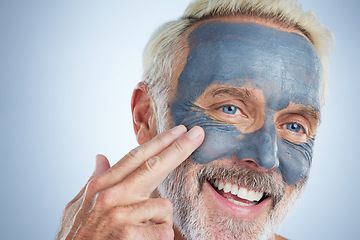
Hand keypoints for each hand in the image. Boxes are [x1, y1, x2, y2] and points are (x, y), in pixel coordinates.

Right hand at [56, 125, 203, 239]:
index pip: (136, 157)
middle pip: (154, 166)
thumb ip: (94, 180)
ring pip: (164, 205)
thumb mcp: (78, 205)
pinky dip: (160, 236)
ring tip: (144, 229)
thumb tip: (101, 156)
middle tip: (197, 133)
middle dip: (179, 148)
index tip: (178, 130)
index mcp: (101, 185)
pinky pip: (164, 230)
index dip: (159, 142)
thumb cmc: (78, 235)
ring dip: (161, 219)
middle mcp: (111, 195)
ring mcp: (120, 215)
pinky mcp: (129, 235)